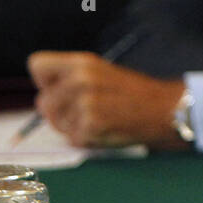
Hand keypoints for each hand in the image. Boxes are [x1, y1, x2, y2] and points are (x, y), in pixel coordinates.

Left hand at [27, 51, 186, 148]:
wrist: (164, 108)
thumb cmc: (134, 92)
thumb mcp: (102, 72)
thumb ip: (72, 77)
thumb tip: (44, 95)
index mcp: (82, 62)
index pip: (37, 64)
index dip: (45, 80)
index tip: (60, 88)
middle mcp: (80, 80)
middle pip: (42, 102)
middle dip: (58, 111)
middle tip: (84, 111)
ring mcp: (85, 104)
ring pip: (55, 123)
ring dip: (72, 127)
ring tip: (98, 119)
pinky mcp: (91, 126)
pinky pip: (72, 138)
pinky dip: (86, 139)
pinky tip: (105, 129)